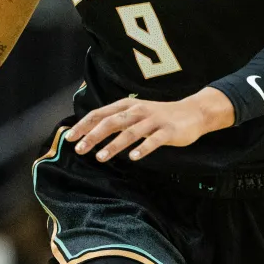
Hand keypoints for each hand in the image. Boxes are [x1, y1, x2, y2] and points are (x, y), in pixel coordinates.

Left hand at [66, 88, 234, 161]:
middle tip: (79, 149)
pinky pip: (154, 141)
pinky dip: (143, 148)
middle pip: (111, 122)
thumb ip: (116, 120)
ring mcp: (154, 120)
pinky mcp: (168, 131)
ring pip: (130, 132)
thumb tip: (91, 131)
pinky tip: (134, 157)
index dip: (84, 125)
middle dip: (93, 135)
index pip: (100, 114)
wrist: (193, 113)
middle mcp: (138, 110)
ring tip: (100, 157)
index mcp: (127, 106)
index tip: (70, 138)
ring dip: (114, 145)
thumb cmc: (159, 116)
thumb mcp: (136, 113)